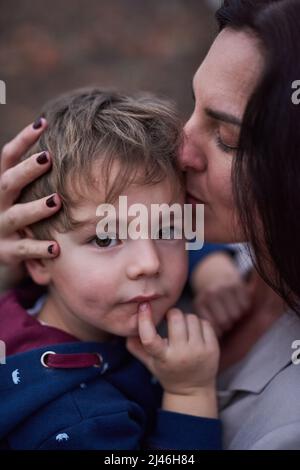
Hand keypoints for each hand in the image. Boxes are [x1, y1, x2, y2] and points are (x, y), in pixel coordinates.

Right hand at [0, 119, 60, 266]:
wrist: (1, 251)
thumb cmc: (20, 218)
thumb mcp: (22, 195)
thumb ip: (35, 175)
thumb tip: (68, 143)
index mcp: (2, 187)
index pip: (8, 157)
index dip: (22, 140)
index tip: (43, 122)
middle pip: (8, 182)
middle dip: (27, 170)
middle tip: (48, 158)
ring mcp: (1, 228)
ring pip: (16, 216)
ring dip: (35, 208)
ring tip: (56, 202)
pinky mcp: (7, 252)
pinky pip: (23, 250)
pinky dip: (39, 248)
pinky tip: (56, 247)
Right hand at [126, 303, 219, 417]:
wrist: (193, 390)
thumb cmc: (168, 372)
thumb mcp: (150, 363)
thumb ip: (136, 347)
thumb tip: (126, 330)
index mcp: (163, 358)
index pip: (150, 339)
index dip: (145, 320)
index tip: (144, 306)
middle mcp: (181, 355)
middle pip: (176, 318)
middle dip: (171, 314)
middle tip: (170, 319)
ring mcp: (199, 351)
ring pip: (191, 318)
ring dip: (185, 319)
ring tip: (182, 328)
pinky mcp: (212, 348)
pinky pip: (205, 323)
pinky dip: (198, 324)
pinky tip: (194, 333)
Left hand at [191, 252, 250, 336]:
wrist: (215, 273)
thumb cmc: (208, 299)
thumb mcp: (201, 308)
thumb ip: (204, 325)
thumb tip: (214, 342)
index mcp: (200, 302)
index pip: (211, 326)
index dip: (218, 331)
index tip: (219, 329)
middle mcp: (211, 293)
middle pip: (226, 322)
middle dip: (228, 325)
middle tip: (227, 322)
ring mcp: (224, 287)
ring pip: (237, 314)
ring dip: (237, 317)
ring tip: (231, 312)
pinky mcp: (237, 284)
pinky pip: (245, 305)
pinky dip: (244, 307)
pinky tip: (237, 303)